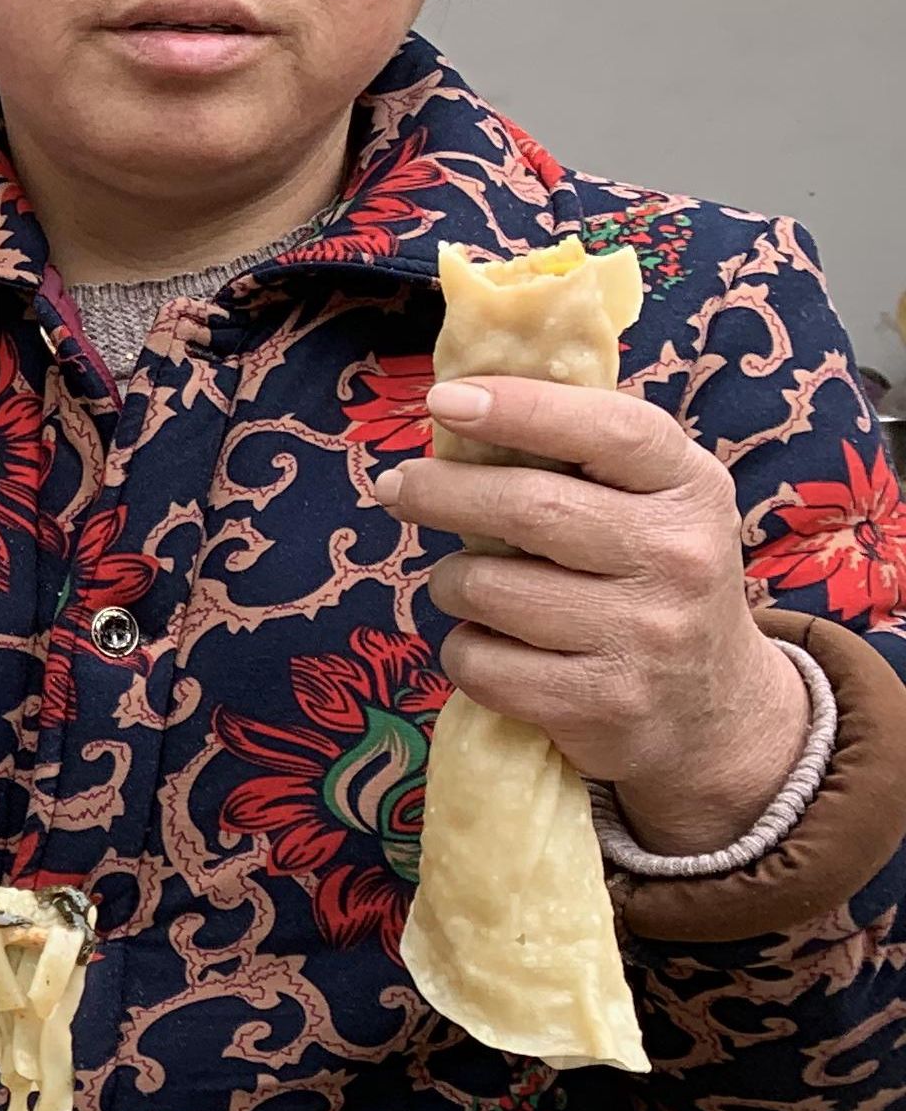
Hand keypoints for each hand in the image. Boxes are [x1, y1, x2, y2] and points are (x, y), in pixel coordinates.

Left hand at [376, 375, 808, 852]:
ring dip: (451, 580)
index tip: (445, 398)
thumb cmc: (654, 579)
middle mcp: (677, 558)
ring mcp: (642, 636)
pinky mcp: (598, 703)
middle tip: (396, 486)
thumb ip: (585, 454)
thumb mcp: (656, 505)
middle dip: (440, 492)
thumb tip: (465, 399)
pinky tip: (493, 646)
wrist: (713, 711)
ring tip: (467, 583)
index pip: (611, 432)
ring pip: (485, 587)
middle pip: (528, 508)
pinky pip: (477, 661)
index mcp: (692, 490)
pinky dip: (463, 649)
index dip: (521, 408)